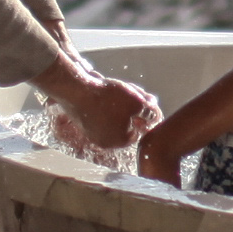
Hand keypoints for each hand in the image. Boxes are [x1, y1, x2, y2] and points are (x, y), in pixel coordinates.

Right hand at [41, 57, 161, 154]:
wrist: (77, 90)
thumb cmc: (109, 99)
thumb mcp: (137, 102)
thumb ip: (149, 111)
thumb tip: (155, 115)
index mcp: (121, 141)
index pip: (140, 130)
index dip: (146, 114)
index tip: (147, 101)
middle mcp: (106, 142)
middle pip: (127, 124)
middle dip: (134, 108)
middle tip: (137, 93)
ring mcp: (92, 133)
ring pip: (114, 118)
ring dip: (121, 105)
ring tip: (123, 89)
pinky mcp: (83, 122)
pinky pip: (101, 115)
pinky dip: (107, 104)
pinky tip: (109, 91)